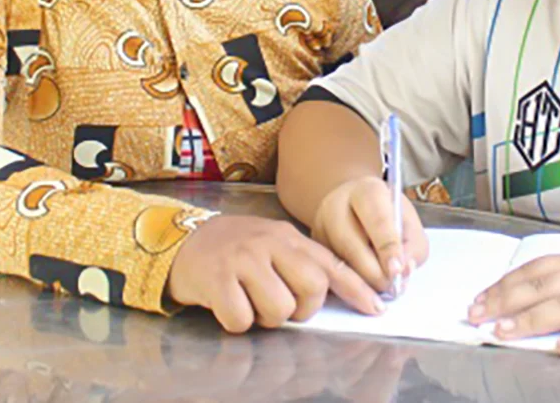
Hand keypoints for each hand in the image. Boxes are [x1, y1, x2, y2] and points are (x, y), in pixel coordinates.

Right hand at [166, 215, 383, 330]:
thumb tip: (338, 292)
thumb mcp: (273, 247)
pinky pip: (242, 319)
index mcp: (288, 238)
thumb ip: (302, 265)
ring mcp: (243, 259)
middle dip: (303, 308)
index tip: (376, 309)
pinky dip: (236, 322)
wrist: (183, 242)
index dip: (356, 289)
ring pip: (279, 308)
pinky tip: (227, 304)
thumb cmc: (235, 251)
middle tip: (283, 305)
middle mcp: (269, 244)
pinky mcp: (217, 278)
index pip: (332, 264)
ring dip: (266, 317)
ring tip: (251, 301)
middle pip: (312, 287)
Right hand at [312, 176, 428, 293]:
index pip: (377, 220)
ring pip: (338, 263)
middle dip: (374, 273)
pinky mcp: (311, 246)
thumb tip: (402, 272)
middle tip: (391, 287)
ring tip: (380, 286)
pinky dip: (348, 286)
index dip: (388, 248)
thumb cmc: (388, 216)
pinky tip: (362, 286)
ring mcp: (318, 225)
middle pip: (352, 245)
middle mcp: (336, 204)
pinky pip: (328, 273)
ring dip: (362, 283)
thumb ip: (413, 246)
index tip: (397, 270)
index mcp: (367, 191)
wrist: (355, 207)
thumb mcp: (409, 223)